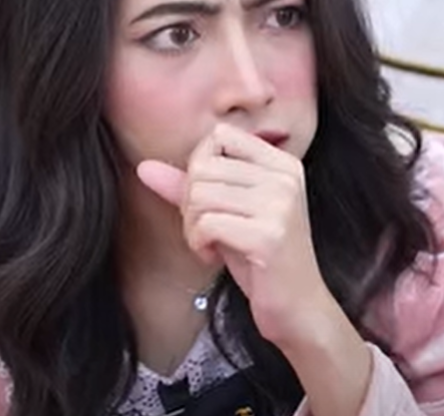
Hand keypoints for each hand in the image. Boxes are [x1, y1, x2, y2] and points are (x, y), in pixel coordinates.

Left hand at [136, 122, 335, 349]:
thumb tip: (144, 167)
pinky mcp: (269, 235)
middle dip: (189, 201)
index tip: (206, 198)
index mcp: (281, 163)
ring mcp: (279, 204)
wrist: (299, 307)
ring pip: (200, 194)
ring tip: (207, 242)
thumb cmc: (259, 257)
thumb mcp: (225, 212)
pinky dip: (198, 242)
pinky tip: (212, 255)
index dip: (198, 165)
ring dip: (191, 225)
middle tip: (202, 229)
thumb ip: (187, 185)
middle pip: (203, 166)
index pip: (220, 135)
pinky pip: (207, 223)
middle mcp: (284, 177)